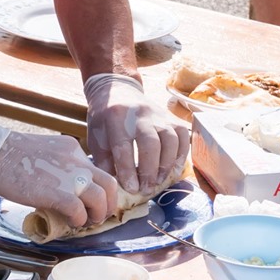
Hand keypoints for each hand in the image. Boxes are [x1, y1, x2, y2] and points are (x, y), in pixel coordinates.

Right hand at [0, 120, 118, 227]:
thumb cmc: (7, 154)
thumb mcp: (43, 153)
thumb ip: (58, 167)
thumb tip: (60, 189)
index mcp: (72, 150)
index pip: (97, 171)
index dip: (99, 190)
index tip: (92, 201)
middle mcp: (77, 161)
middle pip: (110, 184)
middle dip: (108, 204)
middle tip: (98, 215)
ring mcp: (70, 177)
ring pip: (102, 199)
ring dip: (98, 215)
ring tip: (86, 222)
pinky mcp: (58, 193)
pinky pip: (80, 212)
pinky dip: (78, 221)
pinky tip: (69, 223)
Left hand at [84, 73, 189, 194]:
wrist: (117, 90)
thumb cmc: (104, 119)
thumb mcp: (96, 137)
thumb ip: (104, 161)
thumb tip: (115, 186)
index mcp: (115, 117)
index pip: (123, 147)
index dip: (128, 170)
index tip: (131, 188)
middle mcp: (139, 114)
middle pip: (150, 143)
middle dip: (149, 170)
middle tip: (145, 189)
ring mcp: (158, 114)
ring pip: (170, 140)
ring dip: (166, 165)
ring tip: (158, 182)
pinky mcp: (171, 117)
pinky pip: (183, 136)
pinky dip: (181, 155)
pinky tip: (174, 170)